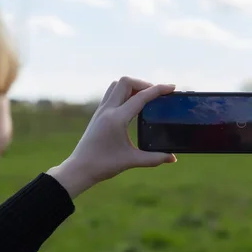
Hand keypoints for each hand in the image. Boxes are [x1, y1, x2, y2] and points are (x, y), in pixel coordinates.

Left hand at [47, 77, 176, 196]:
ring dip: (132, 86)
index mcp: (117, 119)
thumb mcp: (131, 161)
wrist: (79, 169)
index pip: (141, 97)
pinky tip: (131, 105)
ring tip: (144, 98)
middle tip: (156, 95)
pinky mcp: (98, 114)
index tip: (171, 88)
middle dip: (144, 84)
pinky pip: (111, 94)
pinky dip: (123, 93)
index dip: (158, 90)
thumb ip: (154, 158)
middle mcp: (107, 110)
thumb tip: (172, 158)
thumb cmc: (104, 165)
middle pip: (126, 82)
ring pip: (116, 85)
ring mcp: (101, 111)